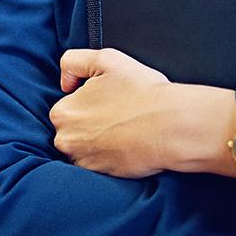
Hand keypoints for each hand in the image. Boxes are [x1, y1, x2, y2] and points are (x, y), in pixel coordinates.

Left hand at [53, 49, 235, 177]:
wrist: (172, 127)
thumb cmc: (143, 92)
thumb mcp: (106, 59)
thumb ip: (73, 61)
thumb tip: (64, 84)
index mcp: (62, 112)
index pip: (68, 106)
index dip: (90, 101)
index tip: (110, 100)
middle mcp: (65, 140)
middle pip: (73, 129)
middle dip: (91, 122)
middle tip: (119, 115)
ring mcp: (82, 161)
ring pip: (84, 147)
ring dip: (99, 140)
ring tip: (124, 129)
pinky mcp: (100, 176)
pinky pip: (98, 164)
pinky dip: (108, 156)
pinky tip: (126, 145)